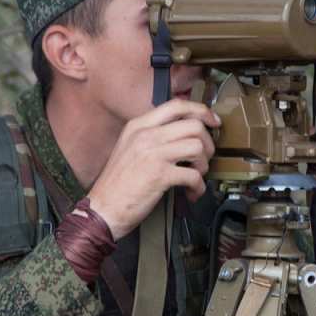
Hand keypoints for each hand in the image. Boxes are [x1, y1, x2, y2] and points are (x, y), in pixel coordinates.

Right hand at [88, 100, 219, 239]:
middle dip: (207, 143)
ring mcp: (153, 154)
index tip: (213, 121)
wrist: (102, 209)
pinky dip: (199, 186)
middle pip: (193, 125)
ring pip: (197, 146)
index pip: (176, 105)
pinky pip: (194, 175)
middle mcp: (145, 135)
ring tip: (196, 176)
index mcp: (138, 126)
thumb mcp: (129, 147)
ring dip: (204, 165)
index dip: (201, 111)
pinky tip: (192, 192)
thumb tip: (183, 133)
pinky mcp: (160, 175)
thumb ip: (152, 136)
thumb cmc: (118, 183)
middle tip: (204, 158)